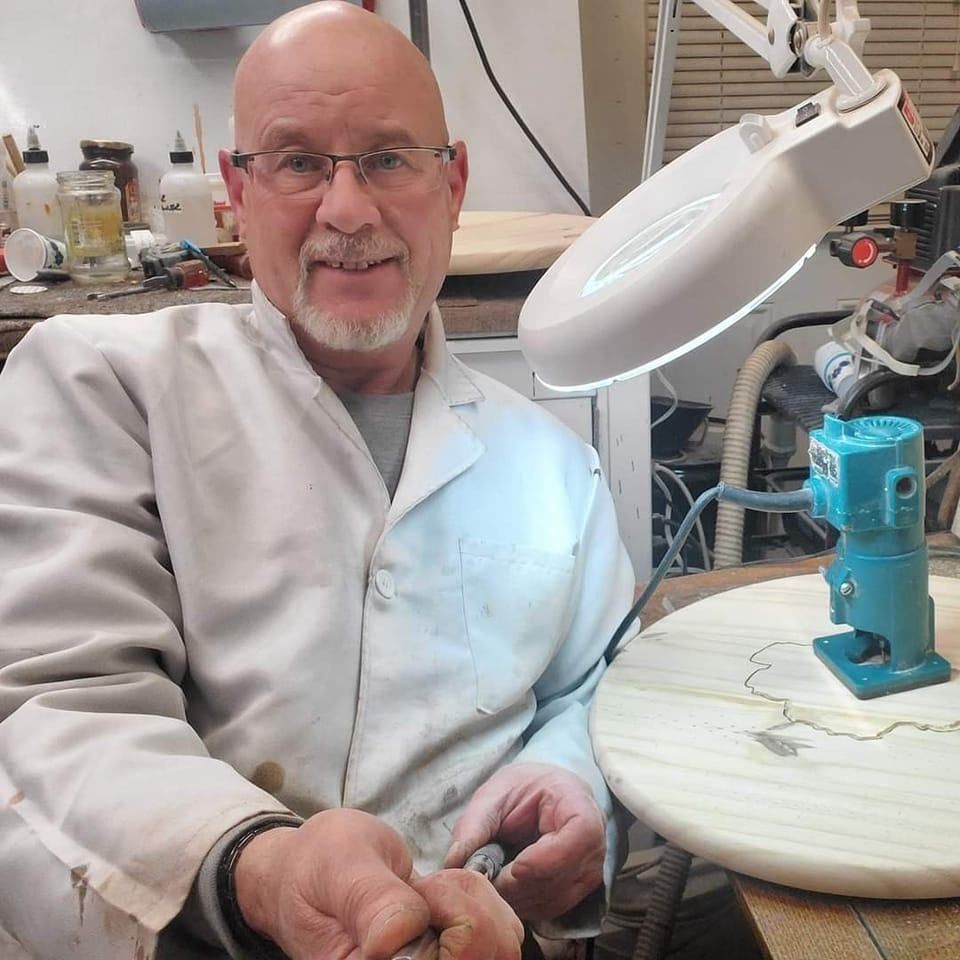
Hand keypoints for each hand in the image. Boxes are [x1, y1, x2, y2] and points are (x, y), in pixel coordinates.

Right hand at [233, 808, 522, 959]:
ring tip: (430, 889)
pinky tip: (443, 891)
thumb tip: (397, 937)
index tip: (421, 893)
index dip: (457, 921)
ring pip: (500, 942)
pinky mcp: (452, 954)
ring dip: (477, 900)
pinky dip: (480, 898)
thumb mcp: (338, 869)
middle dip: (472, 906)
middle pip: (489, 953)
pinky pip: (497, 931)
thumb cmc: (316, 865)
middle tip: (426, 887)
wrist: (310, 869)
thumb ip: (372, 900)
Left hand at [445, 763, 605, 920]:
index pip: (572, 844)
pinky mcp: (577, 894)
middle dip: (512, 884)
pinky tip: (505, 885)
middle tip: (482, 874)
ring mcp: (589, 875)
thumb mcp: (496, 792)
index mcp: (580, 809)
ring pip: (549, 901)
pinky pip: (548, 910)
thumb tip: (454, 863)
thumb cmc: (525, 788)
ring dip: (513, 896)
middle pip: (555, 880)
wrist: (548, 793)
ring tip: (491, 876)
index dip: (537, 862)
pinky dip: (521, 903)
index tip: (507, 865)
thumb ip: (474, 824)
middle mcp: (594, 847)